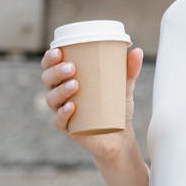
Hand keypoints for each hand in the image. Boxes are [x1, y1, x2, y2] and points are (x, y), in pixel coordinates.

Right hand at [40, 45, 143, 162]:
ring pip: (51, 99)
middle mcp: (60, 94)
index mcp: (67, 79)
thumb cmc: (116, 105)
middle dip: (56, 72)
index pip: (50, 66)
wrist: (120, 135)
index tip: (57, 50)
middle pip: (48, 80)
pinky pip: (59, 121)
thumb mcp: (124, 85)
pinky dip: (62, 113)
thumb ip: (130, 69)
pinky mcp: (68, 128)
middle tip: (71, 67)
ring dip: (60, 90)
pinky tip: (71, 107)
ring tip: (75, 84)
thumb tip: (138, 51)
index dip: (49, 58)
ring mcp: (62, 112)